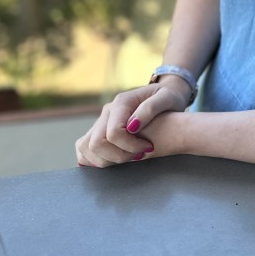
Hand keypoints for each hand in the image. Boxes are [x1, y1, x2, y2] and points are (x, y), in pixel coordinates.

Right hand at [75, 79, 189, 168]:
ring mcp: (101, 121)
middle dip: (118, 156)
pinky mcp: (99, 130)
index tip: (148, 148)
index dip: (129, 146)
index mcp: (122, 102)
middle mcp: (107, 111)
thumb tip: (132, 126)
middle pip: (96, 143)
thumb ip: (150, 108)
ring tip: (129, 157)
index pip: (113, 132)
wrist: (165, 95)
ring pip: (86, 148)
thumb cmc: (169, 97)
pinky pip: (84, 148)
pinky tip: (114, 160)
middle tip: (139, 156)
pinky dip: (94, 159)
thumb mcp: (168, 97)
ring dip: (106, 160)